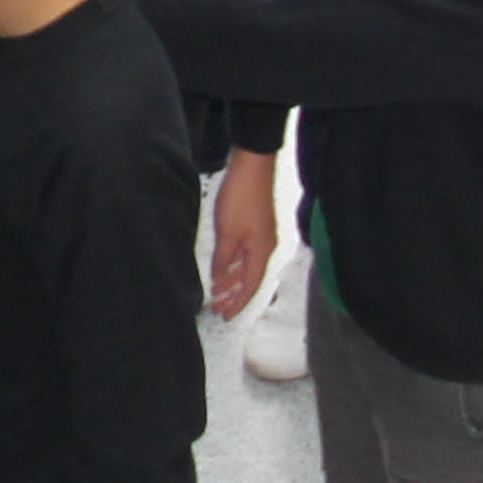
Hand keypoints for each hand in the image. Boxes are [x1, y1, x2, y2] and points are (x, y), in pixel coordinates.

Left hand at [206, 147, 278, 321]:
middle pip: (249, 279)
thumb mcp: (227, 233)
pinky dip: (233, 265)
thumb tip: (220, 283)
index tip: (225, 316)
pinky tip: (224, 269)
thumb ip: (224, 260)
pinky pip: (244, 254)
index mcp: (261, 252)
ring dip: (232, 281)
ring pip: (246, 266)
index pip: (250, 286)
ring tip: (217, 294)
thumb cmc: (241, 198)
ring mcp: (261, 236)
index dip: (238, 303)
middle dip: (234, 296)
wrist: (252, 166)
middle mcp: (265, 247)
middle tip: (218, 309)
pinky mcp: (254, 225)